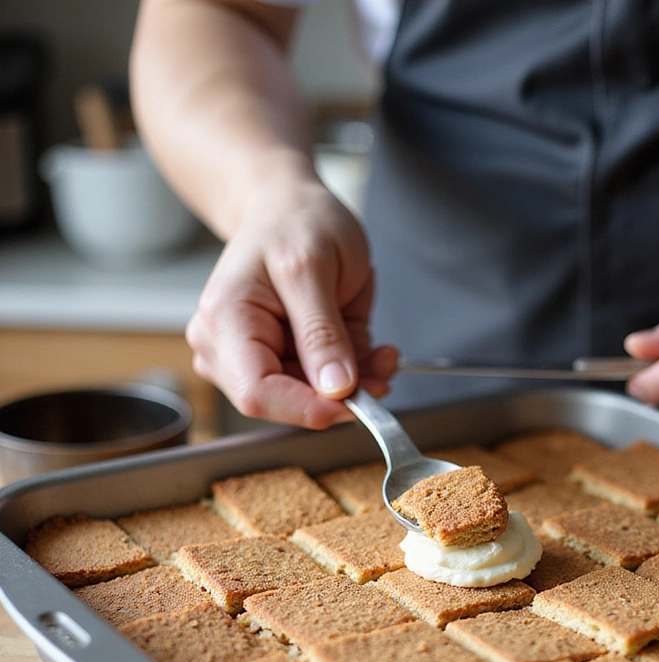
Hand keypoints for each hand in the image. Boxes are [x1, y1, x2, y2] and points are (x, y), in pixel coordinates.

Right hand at [186, 173, 398, 429]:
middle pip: (285, 402)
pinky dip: (355, 377)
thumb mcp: (314, 266)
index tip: (357, 402)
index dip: (308, 409)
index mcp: (227, 321)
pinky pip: (323, 388)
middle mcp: (230, 347)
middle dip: (340, 396)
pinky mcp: (285, 361)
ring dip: (355, 386)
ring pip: (310, 400)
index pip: (257, 393)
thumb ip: (322, 331)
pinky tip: (373, 354)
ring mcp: (256, 357)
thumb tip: (336, 388)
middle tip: (383, 371)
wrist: (292, 207)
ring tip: (383, 356)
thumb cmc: (295, 221)